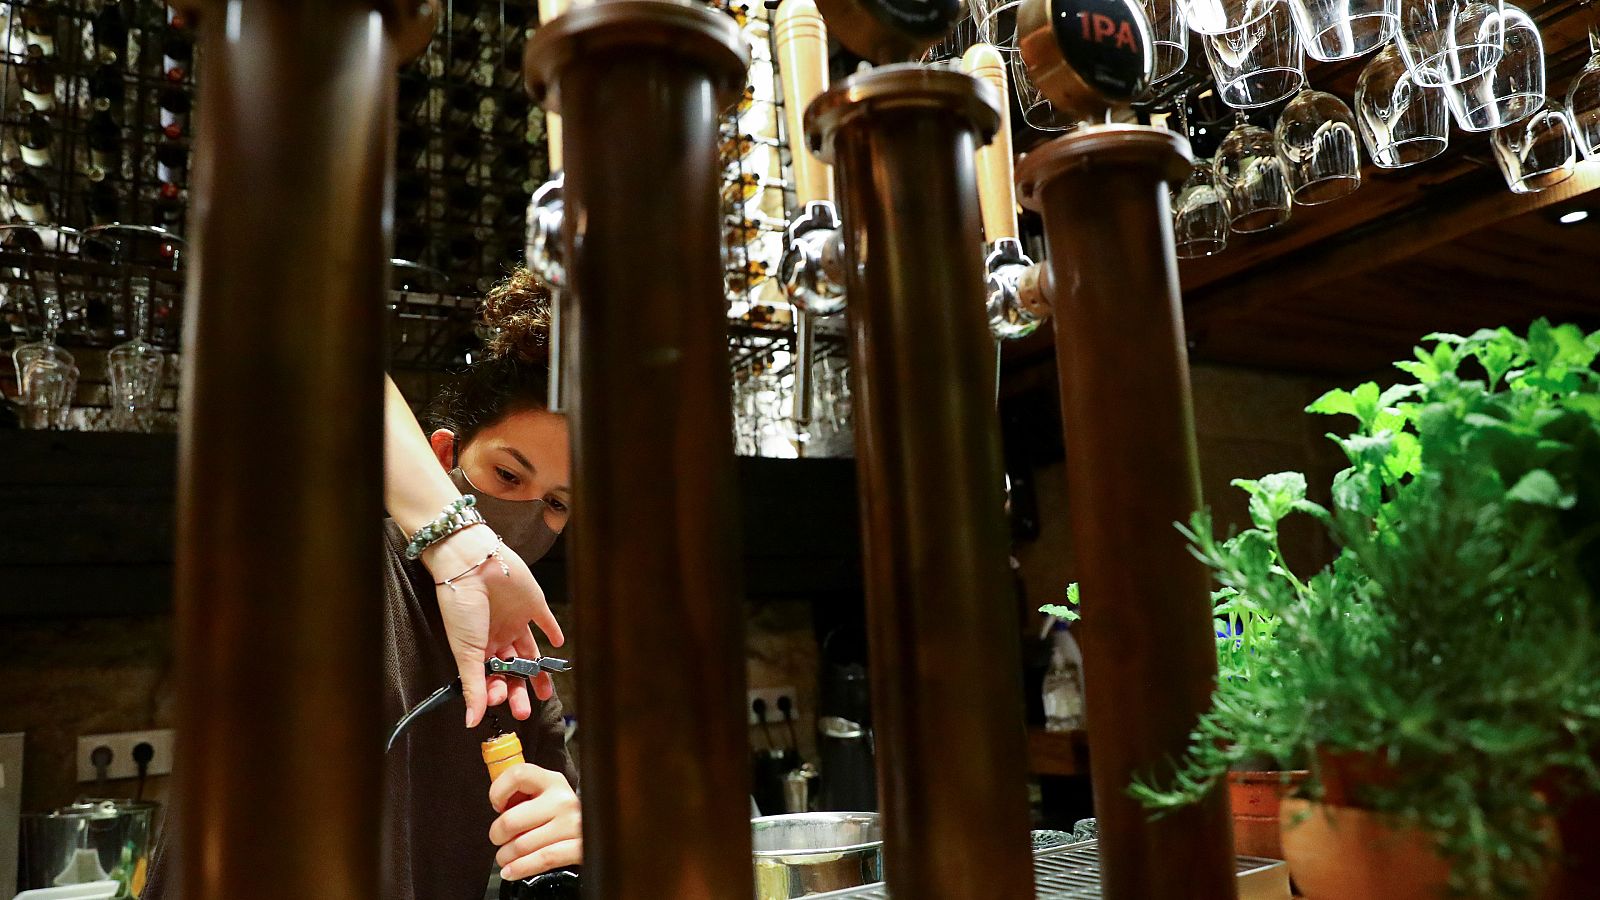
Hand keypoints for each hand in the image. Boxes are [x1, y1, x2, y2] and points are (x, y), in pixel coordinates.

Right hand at [424, 525, 563, 726]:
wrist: (471, 565)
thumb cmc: (461, 608)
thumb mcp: (467, 653)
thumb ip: (473, 687)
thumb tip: (471, 722)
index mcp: (478, 646)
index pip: (492, 676)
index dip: (498, 690)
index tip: (501, 701)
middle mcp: (497, 634)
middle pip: (512, 669)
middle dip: (518, 690)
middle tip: (525, 711)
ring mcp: (516, 618)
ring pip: (530, 651)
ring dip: (538, 671)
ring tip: (546, 693)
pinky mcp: (533, 602)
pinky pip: (545, 620)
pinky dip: (552, 631)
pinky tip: (559, 645)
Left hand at [488, 763, 582, 880]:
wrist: (597, 826)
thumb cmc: (560, 813)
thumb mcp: (545, 793)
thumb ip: (522, 792)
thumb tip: (498, 804)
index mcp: (553, 781)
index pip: (518, 774)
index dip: (498, 791)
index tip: (497, 804)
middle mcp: (563, 800)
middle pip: (511, 820)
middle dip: (497, 834)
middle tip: (499, 838)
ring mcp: (573, 825)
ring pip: (522, 845)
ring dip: (505, 856)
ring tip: (505, 857)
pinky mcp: (579, 848)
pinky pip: (541, 860)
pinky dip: (520, 868)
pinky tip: (511, 870)